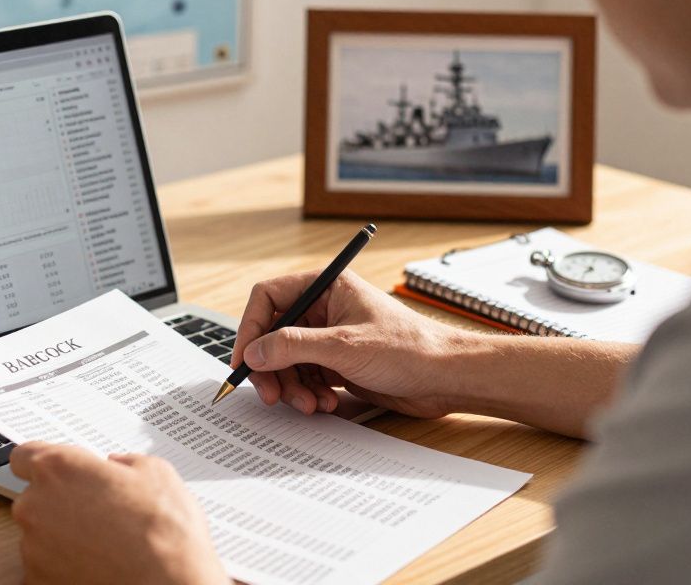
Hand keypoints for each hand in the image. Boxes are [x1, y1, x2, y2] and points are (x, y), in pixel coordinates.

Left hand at [10, 442, 227, 584]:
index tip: (57, 472)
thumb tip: (118, 467)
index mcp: (59, 469)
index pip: (24, 455)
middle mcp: (36, 505)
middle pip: (34, 498)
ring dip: (63, 536)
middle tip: (98, 512)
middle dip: (60, 502)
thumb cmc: (164, 533)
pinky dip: (64, 567)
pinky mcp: (37, 581)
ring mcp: (32, 548)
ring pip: (40, 535)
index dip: (43, 463)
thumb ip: (125, 462)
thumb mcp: (157, 474)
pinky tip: (97, 565)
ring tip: (104, 544)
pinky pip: (45, 568)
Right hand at [231, 269, 471, 417]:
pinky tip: (326, 404)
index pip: (268, 297)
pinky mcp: (339, 363)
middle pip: (274, 334)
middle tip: (272, 395)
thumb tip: (254, 351)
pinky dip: (308, 393)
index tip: (244, 359)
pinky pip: (306, 377)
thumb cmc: (409, 348)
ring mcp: (330, 337)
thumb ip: (293, 347)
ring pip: (288, 361)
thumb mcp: (344, 347)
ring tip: (310, 404)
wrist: (446, 378)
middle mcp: (324, 308)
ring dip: (292, 386)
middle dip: (271, 367)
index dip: (250, 328)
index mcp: (326, 286)